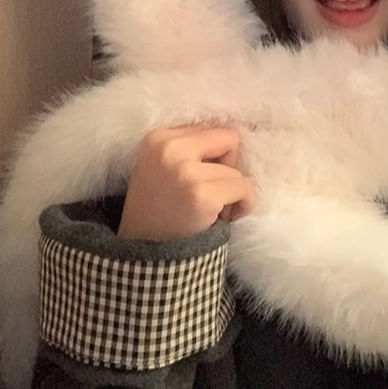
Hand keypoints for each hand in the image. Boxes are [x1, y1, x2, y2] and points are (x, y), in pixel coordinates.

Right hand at [118, 124, 254, 240]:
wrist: (142, 259)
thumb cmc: (159, 211)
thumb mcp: (163, 167)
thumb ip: (191, 148)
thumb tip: (237, 135)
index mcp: (158, 138)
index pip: (212, 129)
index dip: (214, 155)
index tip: (202, 178)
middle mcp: (169, 149)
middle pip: (229, 139)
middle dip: (229, 166)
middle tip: (211, 192)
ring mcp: (185, 172)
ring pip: (236, 171)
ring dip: (230, 193)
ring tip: (207, 211)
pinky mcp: (203, 195)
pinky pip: (245, 189)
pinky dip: (243, 204)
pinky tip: (223, 219)